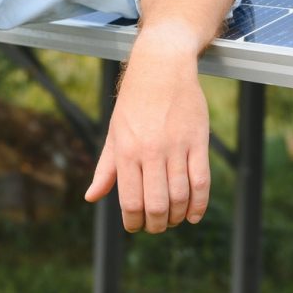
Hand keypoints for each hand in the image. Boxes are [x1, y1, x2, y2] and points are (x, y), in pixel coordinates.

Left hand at [84, 29, 211, 233]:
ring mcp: (176, 146)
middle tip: (156, 226)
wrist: (161, 67)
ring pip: (180, 196)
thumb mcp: (115, 132)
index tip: (136, 226)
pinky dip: (199, 204)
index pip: (130, 201)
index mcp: (126, 151)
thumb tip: (91, 197)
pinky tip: (193, 214)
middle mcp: (150, 151)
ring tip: (172, 219)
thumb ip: (105, 168)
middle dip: (156, 224)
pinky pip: (201, 181)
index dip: (134, 222)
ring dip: (176, 216)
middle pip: (156, 205)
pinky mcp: (198, 141)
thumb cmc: (134, 101)